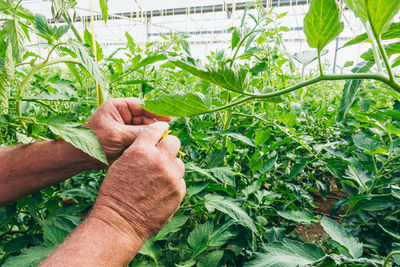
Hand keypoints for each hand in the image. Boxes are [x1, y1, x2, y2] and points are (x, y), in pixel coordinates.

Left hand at [86, 98, 170, 161]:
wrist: (80, 157)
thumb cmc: (94, 141)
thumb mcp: (117, 135)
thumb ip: (139, 132)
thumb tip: (160, 129)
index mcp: (118, 107)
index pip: (141, 105)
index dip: (156, 111)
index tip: (169, 118)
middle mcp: (123, 115)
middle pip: (145, 118)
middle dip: (155, 125)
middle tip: (166, 134)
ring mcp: (125, 127)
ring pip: (144, 129)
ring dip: (151, 135)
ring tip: (161, 142)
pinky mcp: (126, 139)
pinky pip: (140, 139)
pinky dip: (146, 142)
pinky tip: (154, 146)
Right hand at [90, 122, 185, 241]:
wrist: (120, 222)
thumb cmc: (115, 193)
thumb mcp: (121, 164)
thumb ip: (139, 150)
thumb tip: (154, 143)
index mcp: (141, 150)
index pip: (156, 129)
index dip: (159, 128)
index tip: (162, 129)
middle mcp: (159, 160)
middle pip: (174, 142)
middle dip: (168, 146)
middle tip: (163, 154)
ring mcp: (172, 177)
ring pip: (179, 162)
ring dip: (171, 167)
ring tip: (159, 178)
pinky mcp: (179, 192)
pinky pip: (180, 180)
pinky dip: (173, 183)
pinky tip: (161, 190)